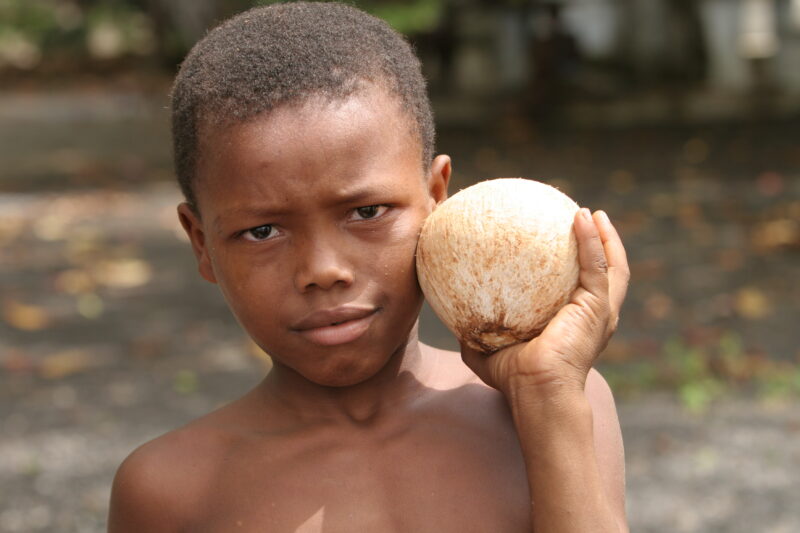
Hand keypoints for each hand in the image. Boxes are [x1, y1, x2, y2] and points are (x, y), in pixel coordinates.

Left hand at [461, 209, 629, 398]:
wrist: (536, 392)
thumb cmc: (514, 379)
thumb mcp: (487, 353)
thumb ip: (475, 335)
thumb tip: (452, 320)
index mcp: (574, 324)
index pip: (582, 289)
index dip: (579, 266)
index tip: (564, 243)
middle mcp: (593, 317)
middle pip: (608, 273)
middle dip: (602, 245)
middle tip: (587, 219)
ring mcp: (600, 312)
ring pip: (613, 265)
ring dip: (605, 237)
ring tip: (591, 213)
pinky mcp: (597, 307)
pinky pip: (596, 264)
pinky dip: (592, 239)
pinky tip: (580, 217)